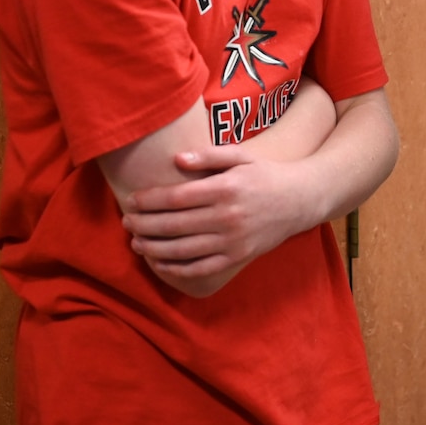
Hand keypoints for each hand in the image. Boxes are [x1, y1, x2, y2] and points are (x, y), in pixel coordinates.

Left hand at [123, 150, 319, 296]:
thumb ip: (208, 155)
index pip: (177, 197)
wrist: (299, 200)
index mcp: (225, 189)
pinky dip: (176, 269)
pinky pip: (200, 268)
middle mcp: (227, 217)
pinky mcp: (237, 258)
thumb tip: (176, 159)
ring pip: (183, 250)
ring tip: (136, 242)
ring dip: (154, 248)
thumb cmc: (264, 174)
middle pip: (175, 224)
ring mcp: (232, 241)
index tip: (132, 200)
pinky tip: (159, 262)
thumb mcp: (240, 156)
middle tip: (126, 222)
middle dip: (145, 224)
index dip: (150, 200)